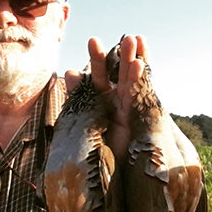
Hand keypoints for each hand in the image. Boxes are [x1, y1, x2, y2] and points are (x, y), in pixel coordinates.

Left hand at [65, 35, 148, 159]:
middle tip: (124, 36)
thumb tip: (70, 71)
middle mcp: (117, 101)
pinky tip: (139, 64)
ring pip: (133, 79)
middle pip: (119, 73)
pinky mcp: (140, 115)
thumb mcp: (82, 120)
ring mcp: (130, 106)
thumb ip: (78, 96)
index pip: (98, 77)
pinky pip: (141, 93)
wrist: (109, 175)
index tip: (94, 40)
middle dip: (120, 54)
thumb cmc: (94, 149)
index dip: (97, 60)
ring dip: (134, 59)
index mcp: (101, 101)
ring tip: (136, 39)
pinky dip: (141, 77)